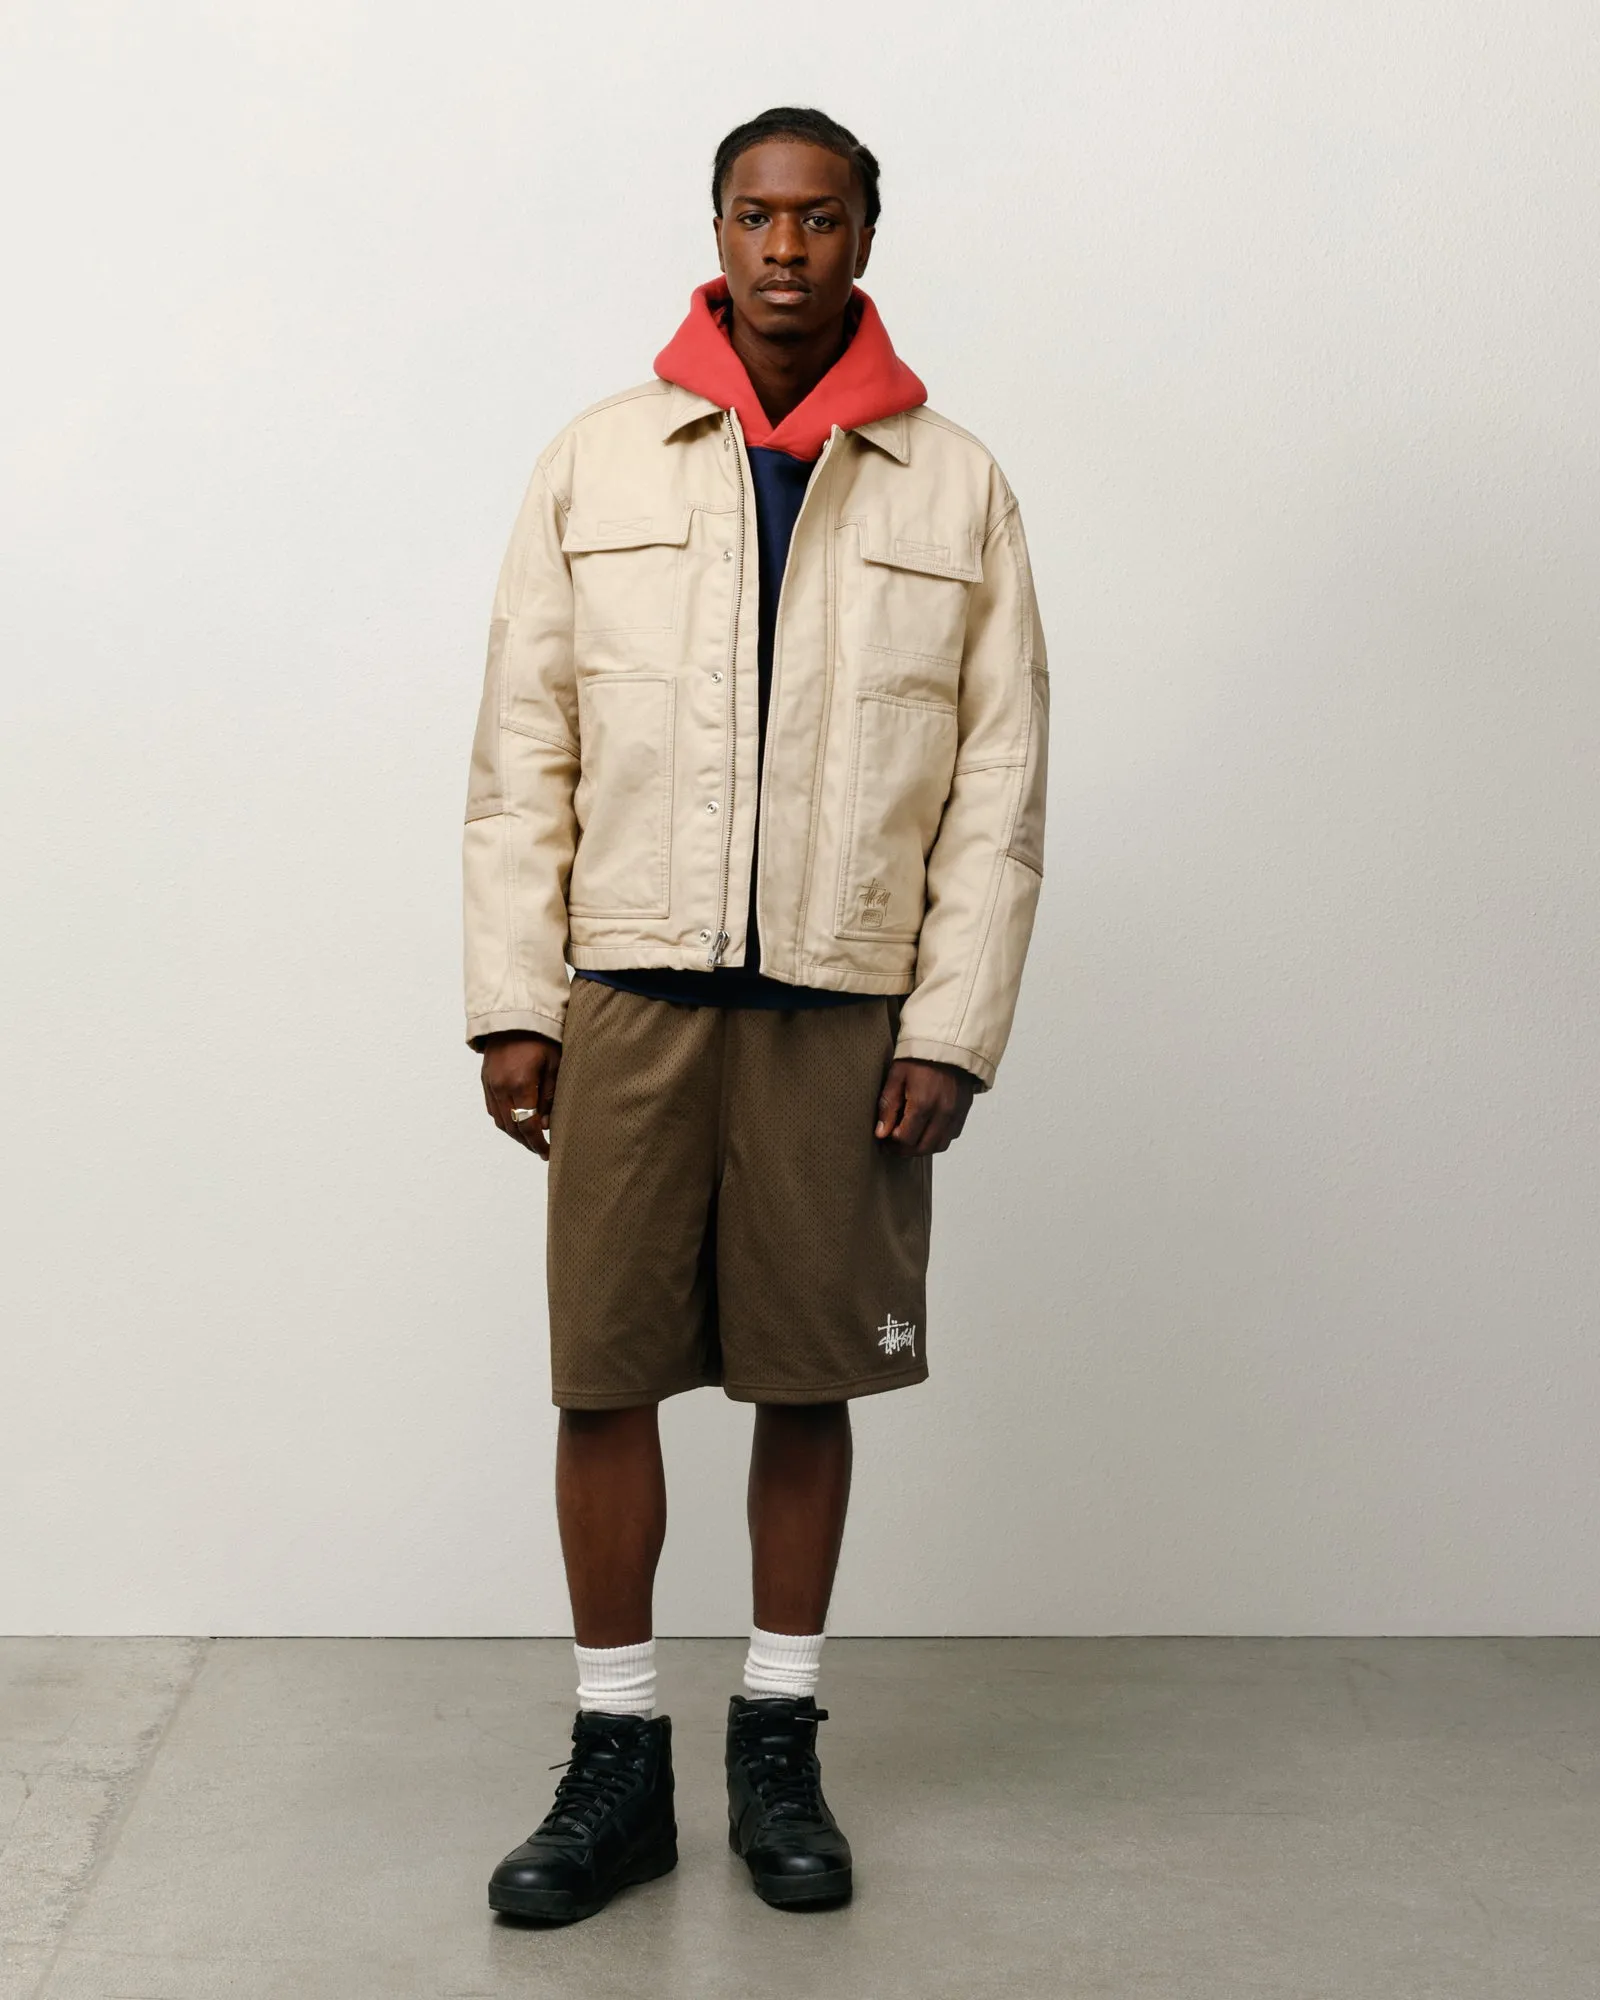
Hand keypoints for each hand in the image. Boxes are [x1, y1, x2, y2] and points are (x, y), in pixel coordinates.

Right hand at [479, 1031, 561, 1158]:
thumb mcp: (554, 1064)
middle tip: (541, 1149)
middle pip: (512, 1128)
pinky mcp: (485, 1079)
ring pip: (500, 1121)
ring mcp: (490, 1084)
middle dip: (527, 1142)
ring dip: (515, 1133)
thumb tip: (545, 1124)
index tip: (548, 1153)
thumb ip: (550, 1096)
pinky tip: (516, 1120)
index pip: (527, 1127)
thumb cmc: (541, 1037)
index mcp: (520, 1085)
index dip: (537, 1144)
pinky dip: (504, 1120)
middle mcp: (500, 1088)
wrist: (513, 1015)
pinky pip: (492, 1108)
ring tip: (531, 1138)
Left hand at [874, 1057, 974, 1155]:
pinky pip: (951, 1135)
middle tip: (893, 1144)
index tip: (884, 1139)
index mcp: (923, 1103)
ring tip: (910, 1138)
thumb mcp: (896, 1076)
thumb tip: (881, 1133)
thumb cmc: (918, 1058)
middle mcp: (942, 1113)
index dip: (892, 1143)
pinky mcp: (964, 1111)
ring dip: (922, 1147)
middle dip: (905, 1150)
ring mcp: (956, 1113)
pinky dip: (938, 1138)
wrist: (948, 1044)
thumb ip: (888, 1106)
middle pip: (923, 1148)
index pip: (906, 1139)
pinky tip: (927, 1129)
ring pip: (939, 1146)